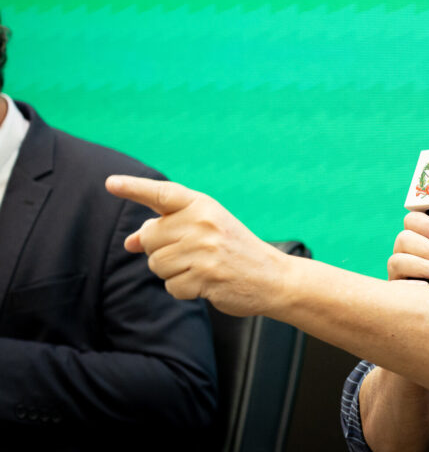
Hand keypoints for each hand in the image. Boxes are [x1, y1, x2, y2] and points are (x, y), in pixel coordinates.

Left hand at [105, 175, 287, 316]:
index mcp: (203, 205)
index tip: (111, 183)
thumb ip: (168, 229)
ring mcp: (204, 249)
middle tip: (193, 254)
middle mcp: (202, 223)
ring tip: (201, 267)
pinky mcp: (205, 276)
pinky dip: (184, 289)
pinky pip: (170, 286)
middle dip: (162, 250)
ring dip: (173, 272)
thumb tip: (130, 242)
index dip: (135, 188)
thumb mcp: (205, 229)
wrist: (271, 276)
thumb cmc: (233, 249)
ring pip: (157, 264)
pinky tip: (205, 283)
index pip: (163, 194)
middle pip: (151, 238)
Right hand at [389, 212, 428, 288]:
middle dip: (426, 248)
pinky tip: (426, 287)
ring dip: (422, 265)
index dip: (424, 223)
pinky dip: (410, 285)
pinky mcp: (396, 291)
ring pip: (397, 260)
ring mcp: (398, 272)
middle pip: (403, 238)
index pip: (412, 220)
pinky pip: (394, 285)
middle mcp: (405, 252)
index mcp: (420, 238)